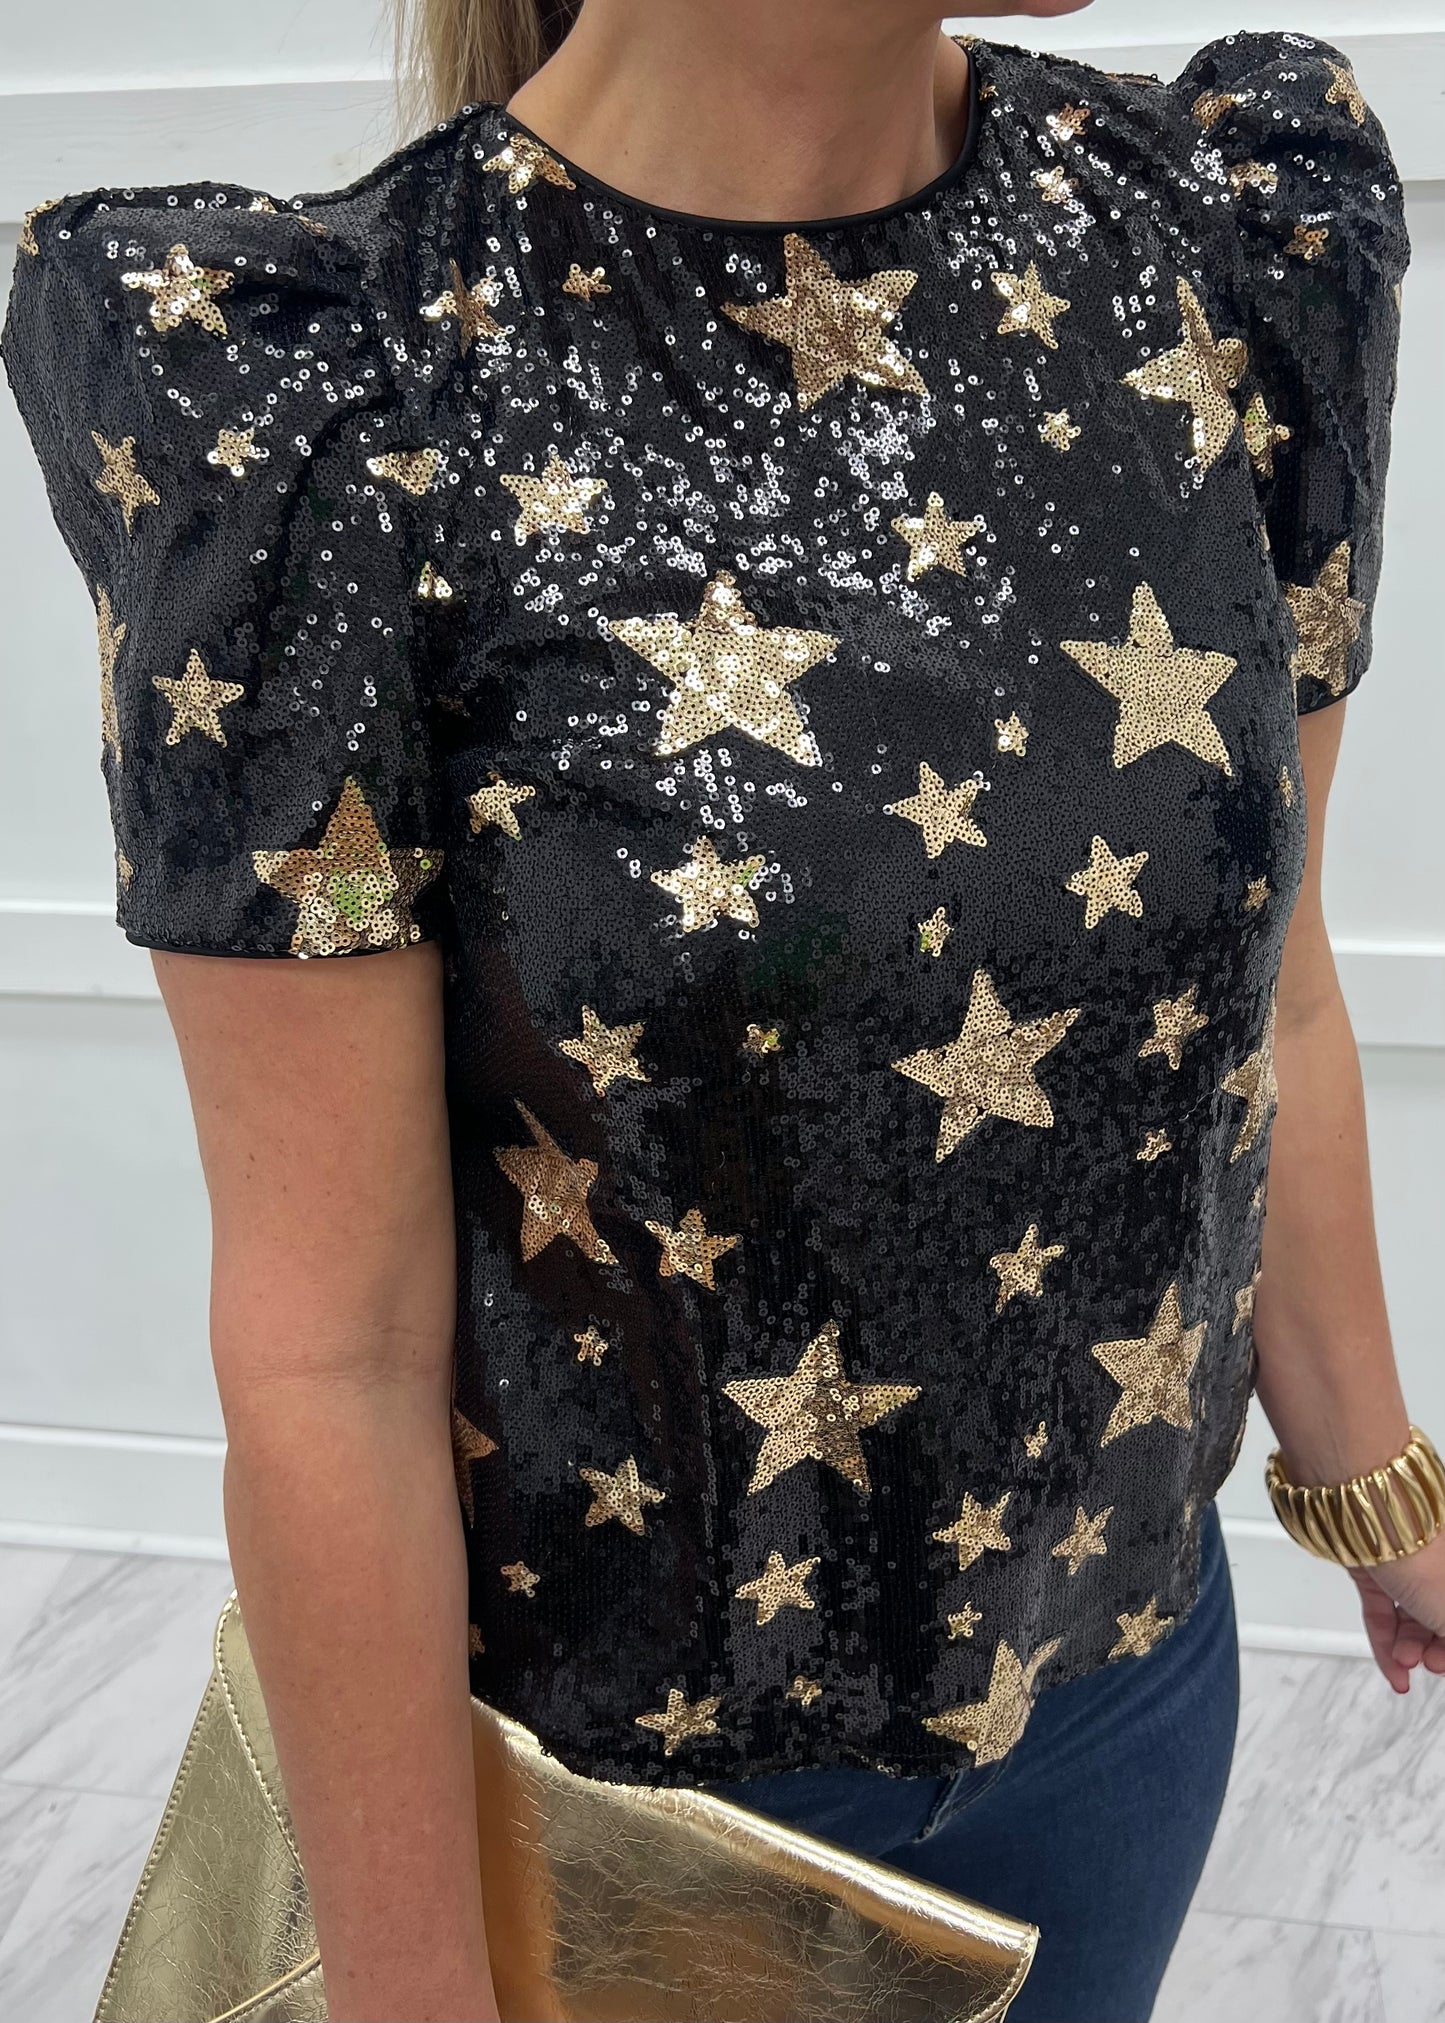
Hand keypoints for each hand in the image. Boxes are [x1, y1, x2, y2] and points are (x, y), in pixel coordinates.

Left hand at [1349, 1529, 1444, 1691]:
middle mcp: (1440, 1564)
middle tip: (1431, 1664)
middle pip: (1441, 1616)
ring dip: (1410, 1648)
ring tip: (1405, 1663)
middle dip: (1437, 1649)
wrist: (1368, 1514)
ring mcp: (1407, 1565)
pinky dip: (1387, 1642)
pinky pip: (1384, 1612)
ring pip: (1412, 1617)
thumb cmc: (1422, 1551)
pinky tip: (1394, 1668)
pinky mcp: (1375, 1567)